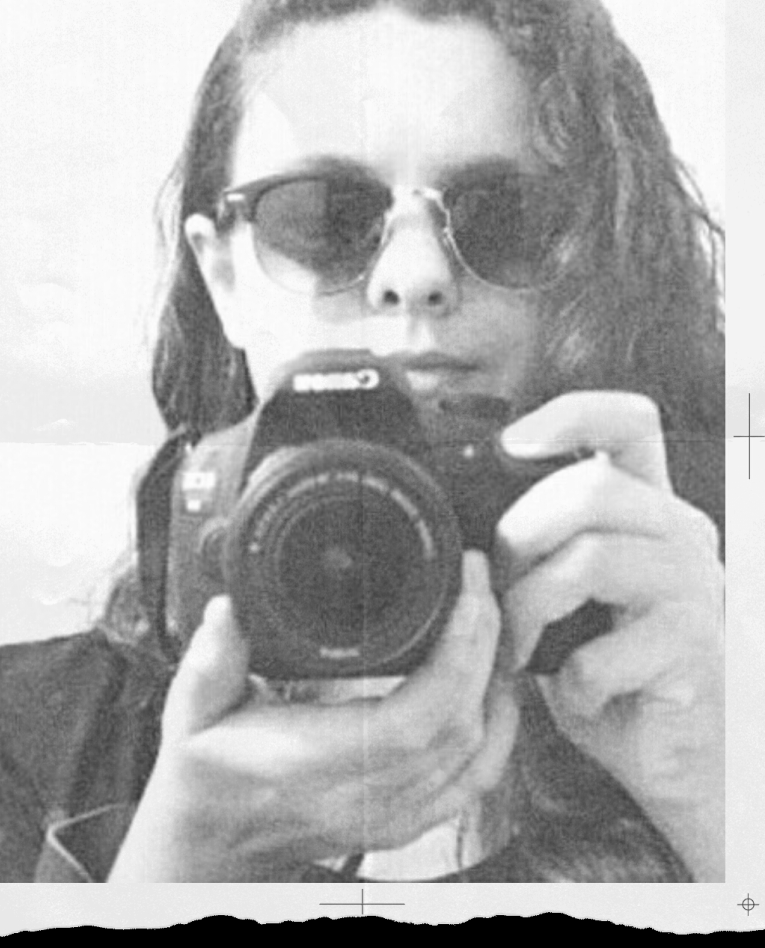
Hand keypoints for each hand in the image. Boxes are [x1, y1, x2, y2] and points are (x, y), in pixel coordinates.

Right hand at [108, 552, 518, 881]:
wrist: (209, 847)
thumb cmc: (205, 778)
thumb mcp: (191, 712)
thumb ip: (209, 659)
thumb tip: (230, 608)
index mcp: (314, 766)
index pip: (414, 720)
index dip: (457, 651)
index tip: (466, 589)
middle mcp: (363, 799)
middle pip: (461, 728)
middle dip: (485, 646)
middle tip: (481, 586)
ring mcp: (392, 817)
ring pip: (479, 756)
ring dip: (497, 684)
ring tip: (493, 623)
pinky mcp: (406, 821)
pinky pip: (475, 781)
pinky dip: (498, 730)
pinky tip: (496, 688)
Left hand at [497, 392, 723, 878]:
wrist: (683, 755)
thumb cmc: (620, 671)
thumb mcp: (576, 597)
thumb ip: (546, 551)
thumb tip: (475, 533)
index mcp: (650, 511)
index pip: (629, 422)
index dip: (571, 415)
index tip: (512, 443)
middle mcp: (682, 535)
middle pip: (590, 490)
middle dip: (521, 538)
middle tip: (503, 589)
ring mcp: (695, 589)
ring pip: (590, 559)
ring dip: (531, 609)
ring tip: (521, 644)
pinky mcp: (695, 649)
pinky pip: (600, 651)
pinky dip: (567, 679)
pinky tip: (574, 691)